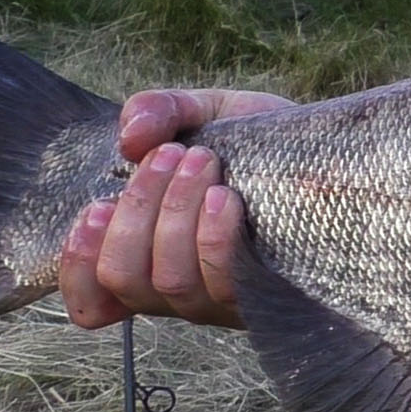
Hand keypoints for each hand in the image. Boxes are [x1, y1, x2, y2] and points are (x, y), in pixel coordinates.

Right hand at [59, 88, 291, 328]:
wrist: (333, 156)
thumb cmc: (258, 143)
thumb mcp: (204, 112)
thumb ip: (159, 110)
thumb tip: (130, 136)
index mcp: (150, 257)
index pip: (92, 301)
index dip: (78, 266)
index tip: (95, 208)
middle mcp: (180, 290)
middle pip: (125, 278)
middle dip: (136, 209)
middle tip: (170, 155)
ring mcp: (222, 299)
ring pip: (169, 280)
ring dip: (174, 214)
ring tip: (202, 161)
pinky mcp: (267, 296)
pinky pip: (224, 282)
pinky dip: (214, 236)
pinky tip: (226, 197)